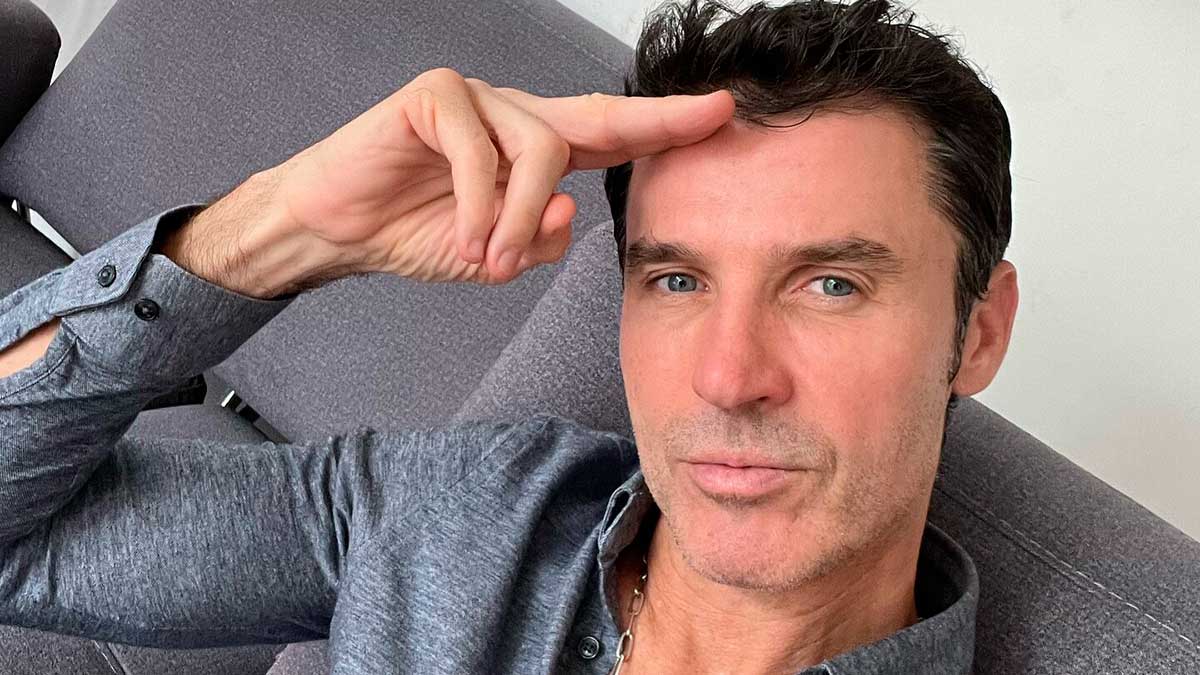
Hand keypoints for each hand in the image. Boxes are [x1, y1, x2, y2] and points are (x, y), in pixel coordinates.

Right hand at [268, 68, 734, 285]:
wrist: (339, 229)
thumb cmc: (415, 232)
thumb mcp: (495, 256)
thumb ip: (538, 241)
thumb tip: (567, 211)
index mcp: (536, 151)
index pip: (610, 135)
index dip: (666, 125)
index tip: (723, 114)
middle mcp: (515, 117)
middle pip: (598, 118)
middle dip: (660, 121)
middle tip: (711, 119)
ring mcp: (478, 100)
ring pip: (542, 148)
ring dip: (522, 217)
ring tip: (495, 258)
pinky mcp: (437, 95)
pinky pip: (481, 149)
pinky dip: (480, 204)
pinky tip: (466, 237)